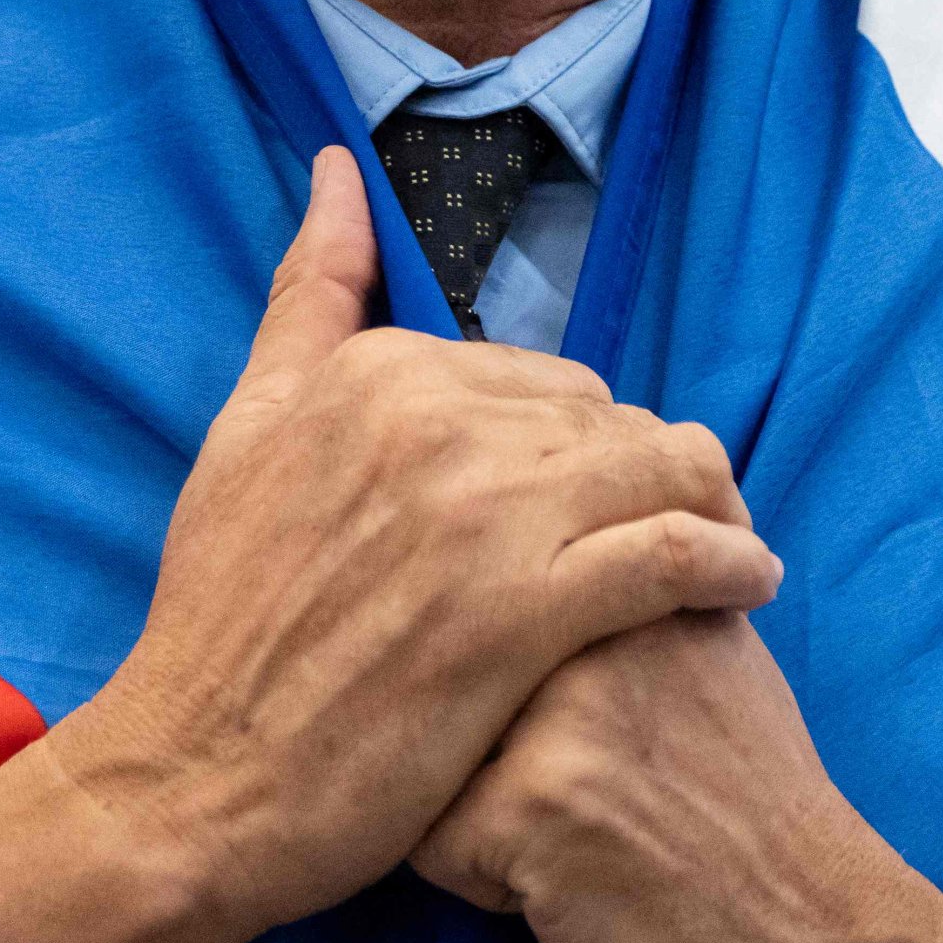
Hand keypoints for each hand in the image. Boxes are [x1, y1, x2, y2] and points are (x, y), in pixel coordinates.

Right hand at [0, 147, 781, 942]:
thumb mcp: (247, 426)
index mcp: (377, 371)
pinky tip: (746, 583)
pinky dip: (728, 562)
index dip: (581, 437)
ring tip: (733, 546)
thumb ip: (308, 293)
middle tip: (675, 528)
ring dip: (713, 505)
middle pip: (608, 418)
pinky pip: (673, 556)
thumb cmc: (222, 616)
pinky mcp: (524, 614)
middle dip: (648, 470)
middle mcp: (434, 422)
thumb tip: (340, 169)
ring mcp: (483, 517)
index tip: (595, 494)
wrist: (196, 773)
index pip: (541, 374)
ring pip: (657, 469)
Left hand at [411, 612, 942, 942]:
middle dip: (488, 749)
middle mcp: (602, 627)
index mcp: (644, 586)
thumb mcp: (722, 668)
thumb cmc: (764, 828)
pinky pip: (431, 845)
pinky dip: (485, 890)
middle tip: (593, 808)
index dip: (515, 690)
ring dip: (479, 815)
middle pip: (451, 676)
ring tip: (582, 847)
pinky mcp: (533, 805)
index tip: (590, 749)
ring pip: (432, 758)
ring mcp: (564, 712)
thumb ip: (641, 607)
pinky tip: (575, 896)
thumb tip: (553, 572)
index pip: (497, 606)